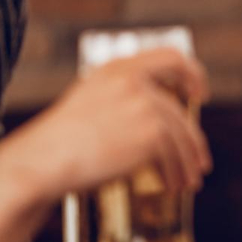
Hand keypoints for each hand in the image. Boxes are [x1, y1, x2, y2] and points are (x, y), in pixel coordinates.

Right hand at [0, 47, 211, 202]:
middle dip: (192, 141)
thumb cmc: (58, 142)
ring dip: (186, 162)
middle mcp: (134, 81)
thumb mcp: (89, 103)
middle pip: (178, 112)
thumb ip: (122, 100)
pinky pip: (173, 155)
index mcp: (117, 68)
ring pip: (180, 137)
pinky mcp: (152, 132)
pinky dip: (176, 172)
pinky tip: (174, 185)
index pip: (169, 57)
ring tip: (188, 181)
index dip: (192, 73)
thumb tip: (158, 119)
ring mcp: (145, 105)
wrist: (41, 162)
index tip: (200, 93)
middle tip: (199, 162)